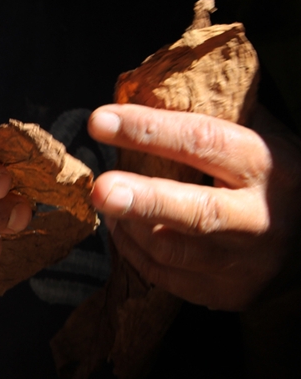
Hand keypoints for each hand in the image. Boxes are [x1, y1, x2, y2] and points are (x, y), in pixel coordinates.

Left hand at [88, 103, 300, 310]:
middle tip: (100, 188)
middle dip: (144, 200)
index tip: (100, 121)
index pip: (203, 142)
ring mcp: (245, 263)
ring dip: (128, 225)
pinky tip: (123, 228)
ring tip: (105, 200)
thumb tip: (147, 85)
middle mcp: (259, 218)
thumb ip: (219, 114)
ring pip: (173, 250)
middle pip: (197, 213)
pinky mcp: (227, 294)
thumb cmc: (278, 180)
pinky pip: (166, 275)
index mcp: (267, 166)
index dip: (149, 131)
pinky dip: (134, 251)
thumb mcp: (267, 139)